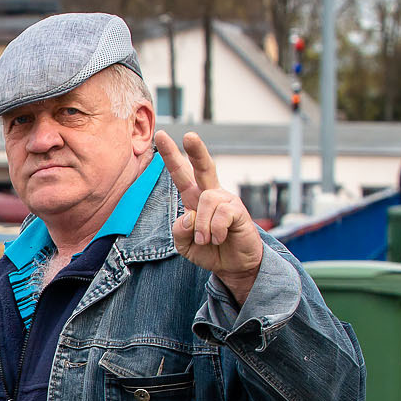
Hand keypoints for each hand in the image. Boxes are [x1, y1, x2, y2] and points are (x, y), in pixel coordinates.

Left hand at [155, 130, 263, 303]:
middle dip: (196, 150)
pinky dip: (215, 231)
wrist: (234, 265)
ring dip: (202, 226)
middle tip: (189, 135)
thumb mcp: (184, 245)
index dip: (172, 155)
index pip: (181, 173)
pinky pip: (221, 215)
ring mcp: (226, 200)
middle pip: (204, 166)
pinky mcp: (239, 210)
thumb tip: (189, 215)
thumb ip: (179, 231)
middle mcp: (211, 194)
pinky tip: (219, 238)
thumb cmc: (209, 250)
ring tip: (206, 240)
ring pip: (206, 201)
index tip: (161, 135)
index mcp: (194, 197)